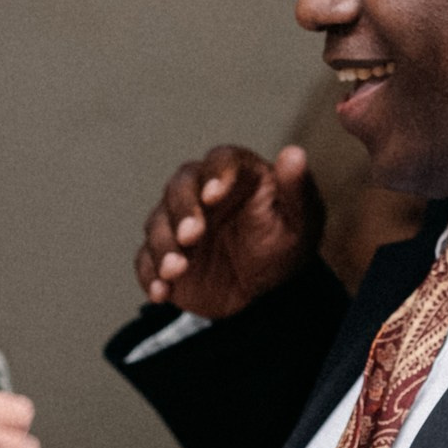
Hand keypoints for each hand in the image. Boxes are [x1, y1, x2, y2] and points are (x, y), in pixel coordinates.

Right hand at [136, 144, 324, 317]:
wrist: (268, 291)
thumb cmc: (286, 244)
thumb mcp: (301, 219)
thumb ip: (296, 188)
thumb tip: (294, 154)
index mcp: (235, 174)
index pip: (220, 161)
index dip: (215, 175)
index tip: (214, 195)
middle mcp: (199, 193)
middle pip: (179, 188)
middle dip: (182, 211)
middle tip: (192, 236)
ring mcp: (177, 225)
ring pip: (157, 224)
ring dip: (163, 246)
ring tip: (176, 270)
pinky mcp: (164, 256)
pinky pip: (147, 262)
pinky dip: (151, 276)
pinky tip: (163, 292)